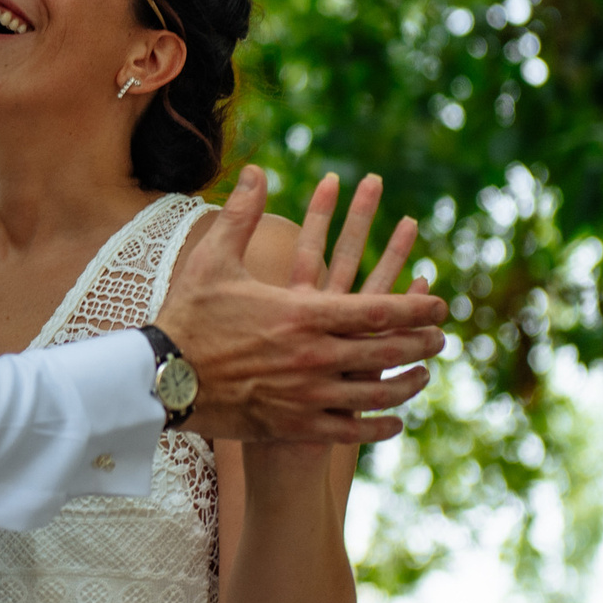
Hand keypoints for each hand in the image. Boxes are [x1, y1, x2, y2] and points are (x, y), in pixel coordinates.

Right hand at [156, 166, 447, 444]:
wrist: (160, 379)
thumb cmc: (188, 316)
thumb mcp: (214, 259)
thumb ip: (242, 214)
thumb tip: (256, 171)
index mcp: (302, 314)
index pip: (377, 309)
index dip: (415, 306)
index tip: (440, 303)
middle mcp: (314, 357)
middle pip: (387, 351)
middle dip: (421, 343)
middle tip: (442, 337)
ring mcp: (307, 396)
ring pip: (376, 394)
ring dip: (408, 384)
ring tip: (424, 375)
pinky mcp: (294, 425)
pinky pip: (351, 431)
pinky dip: (379, 427)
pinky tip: (393, 422)